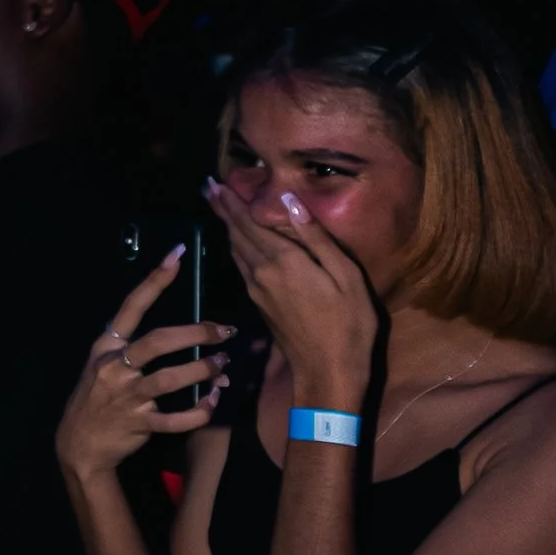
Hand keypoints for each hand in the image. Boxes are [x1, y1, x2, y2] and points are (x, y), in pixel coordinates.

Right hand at [57, 251, 232, 483]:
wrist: (79, 445)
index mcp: (106, 348)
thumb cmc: (99, 399)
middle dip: (195, 334)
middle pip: (158, 342)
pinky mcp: (138, 424)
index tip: (176, 256)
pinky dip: (199, 411)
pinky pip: (176, 419)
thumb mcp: (103, 366)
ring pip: (169, 379)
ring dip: (202, 371)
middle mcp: (114, 368)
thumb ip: (140, 354)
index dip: (155, 281)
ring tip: (222, 366)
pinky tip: (213, 402)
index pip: (131, 307)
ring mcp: (126, 397)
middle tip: (223, 331)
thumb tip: (190, 347)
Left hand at [202, 176, 380, 407]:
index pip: (250, 222)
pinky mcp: (258, 305)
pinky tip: (237, 244)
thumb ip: (315, 237)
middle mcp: (261, 272)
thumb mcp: (344, 276)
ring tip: (218, 209)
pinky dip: (236, 248)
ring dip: (226, 228)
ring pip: (235, 251)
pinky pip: (241, 267)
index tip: (213, 183)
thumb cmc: (348, 323)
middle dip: (222, 210)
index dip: (230, 202)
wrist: (328, 372)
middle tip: (207, 188)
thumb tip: (289, 201)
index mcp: (283, 260)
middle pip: (237, 234)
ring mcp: (257, 290)